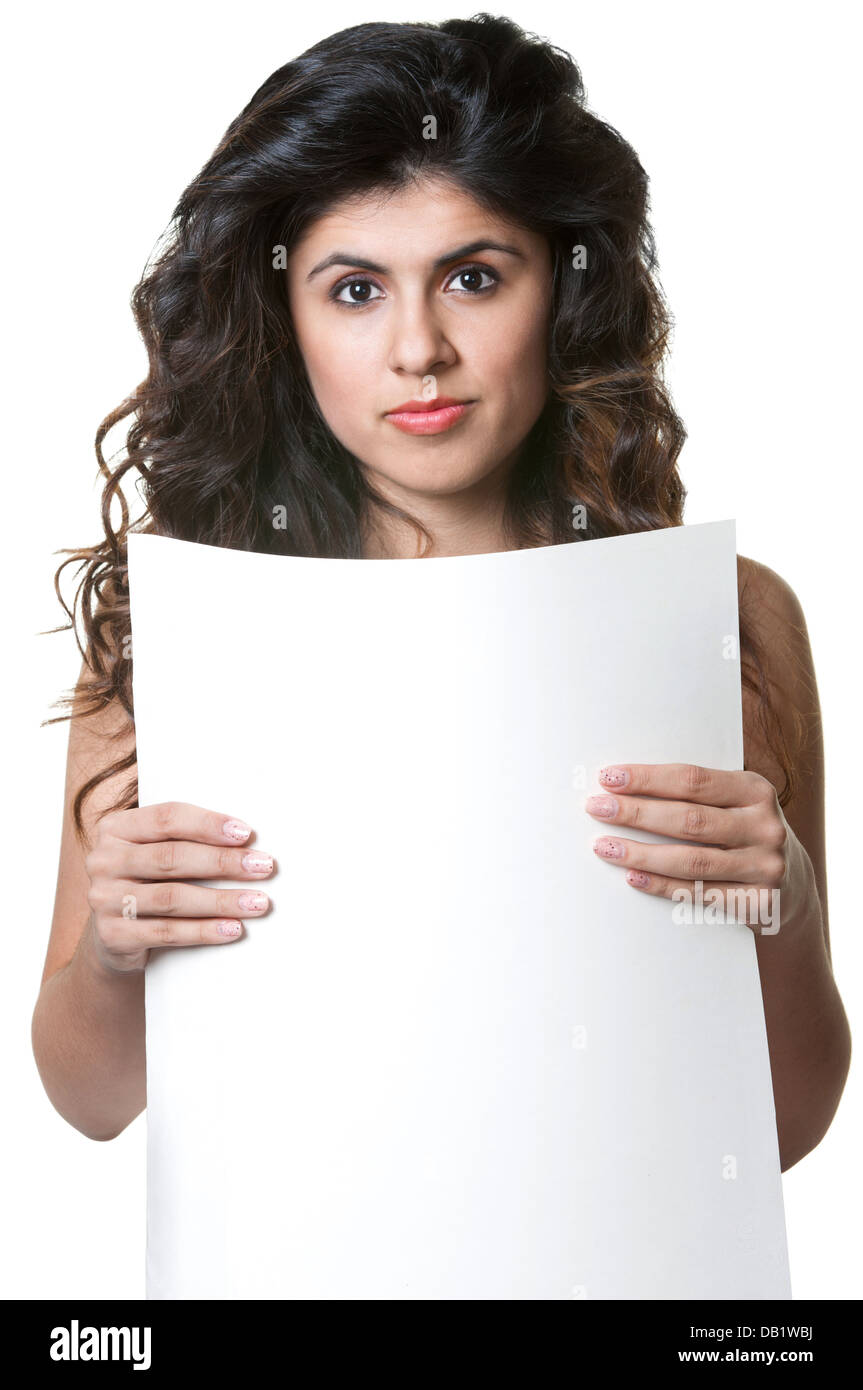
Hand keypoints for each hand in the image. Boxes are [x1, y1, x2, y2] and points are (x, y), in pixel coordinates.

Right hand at [84, 802, 275, 972]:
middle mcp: (103, 860)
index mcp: (116, 828)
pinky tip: (232, 929)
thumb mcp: (157, 852)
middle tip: (263, 867)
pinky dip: (204, 931)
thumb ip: (187, 840)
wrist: (114, 936)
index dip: (208, 824)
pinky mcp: (112, 935)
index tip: (246, 833)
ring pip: (172, 897)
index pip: (167, 818)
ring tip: (257, 902)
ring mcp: (104, 899)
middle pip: (172, 858)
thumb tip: (248, 840)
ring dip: (221, 900)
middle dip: (223, 862)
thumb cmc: (149, 882)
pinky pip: (166, 932)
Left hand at [583, 763, 814, 935]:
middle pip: (689, 819)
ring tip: (605, 846)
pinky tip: (632, 877)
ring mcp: (765, 867)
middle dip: (636, 813)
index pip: (693, 780)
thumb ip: (696, 794)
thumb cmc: (744, 832)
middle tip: (596, 808)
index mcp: (756, 791)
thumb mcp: (734, 803)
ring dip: (640, 853)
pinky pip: (698, 893)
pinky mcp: (757, 903)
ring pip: (691, 860)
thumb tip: (624, 786)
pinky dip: (661, 885)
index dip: (648, 779)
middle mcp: (765, 827)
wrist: (793, 885)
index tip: (609, 778)